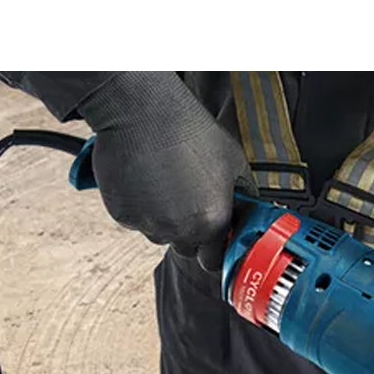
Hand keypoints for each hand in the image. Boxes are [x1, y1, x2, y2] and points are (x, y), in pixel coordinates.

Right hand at [78, 72, 251, 271]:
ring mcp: (147, 224)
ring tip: (166, 183)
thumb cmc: (190, 131)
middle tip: (188, 201)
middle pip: (185, 249)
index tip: (213, 239)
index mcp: (211, 222)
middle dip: (189, 233)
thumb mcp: (234, 163)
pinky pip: (135, 220)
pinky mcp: (122, 214)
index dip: (214, 250)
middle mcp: (179, 230)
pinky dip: (139, 207)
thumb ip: (244, 195)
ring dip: (163, 219)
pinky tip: (146, 179)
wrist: (143, 111)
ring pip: (158, 234)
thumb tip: (250, 210)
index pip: (213, 261)